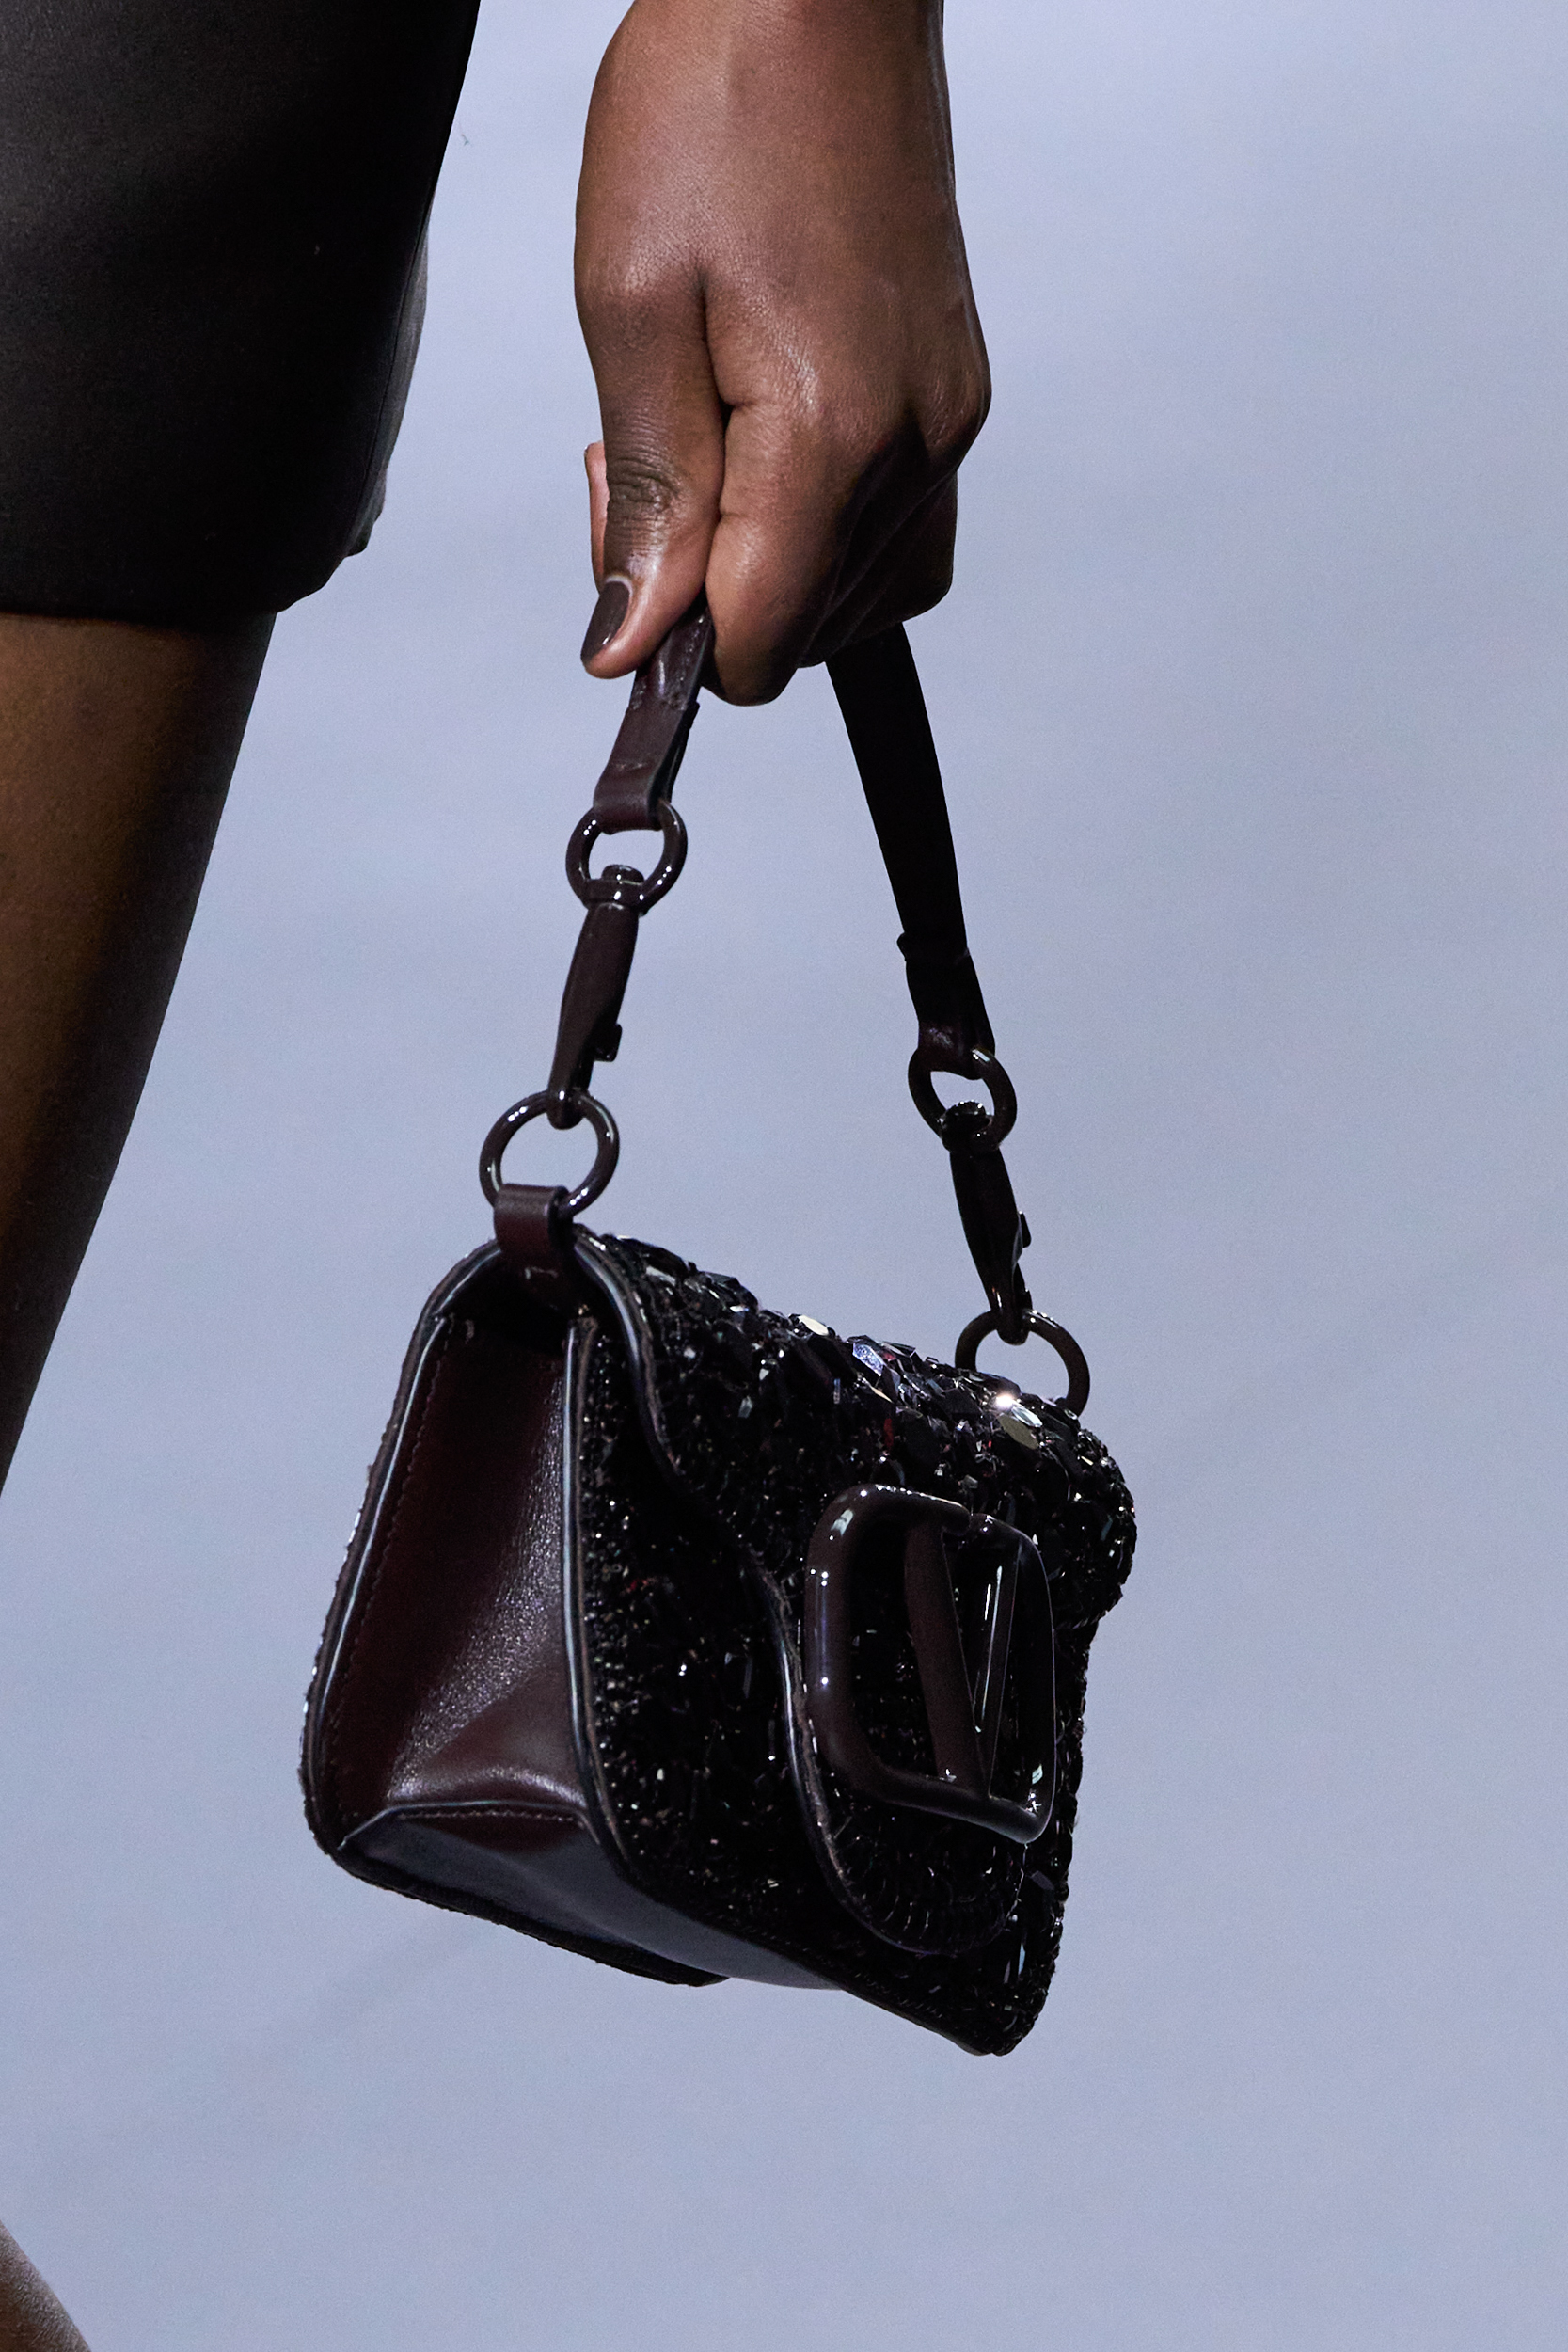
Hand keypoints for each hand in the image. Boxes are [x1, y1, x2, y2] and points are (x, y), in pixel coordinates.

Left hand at [575, 0, 988, 702]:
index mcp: (833, 433)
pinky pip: (896, 531)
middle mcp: (915, 445)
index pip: (763, 640)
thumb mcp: (631, 309)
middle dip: (713, 592)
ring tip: (702, 440)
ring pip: (857, 595)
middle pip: (809, 631)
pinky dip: (820, 530)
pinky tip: (764, 453)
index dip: (676, 639)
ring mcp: (948, 422)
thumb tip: (635, 641)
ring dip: (766, 563)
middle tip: (641, 468)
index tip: (622, 560)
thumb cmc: (717, 109)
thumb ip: (646, 497)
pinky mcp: (955, 395)